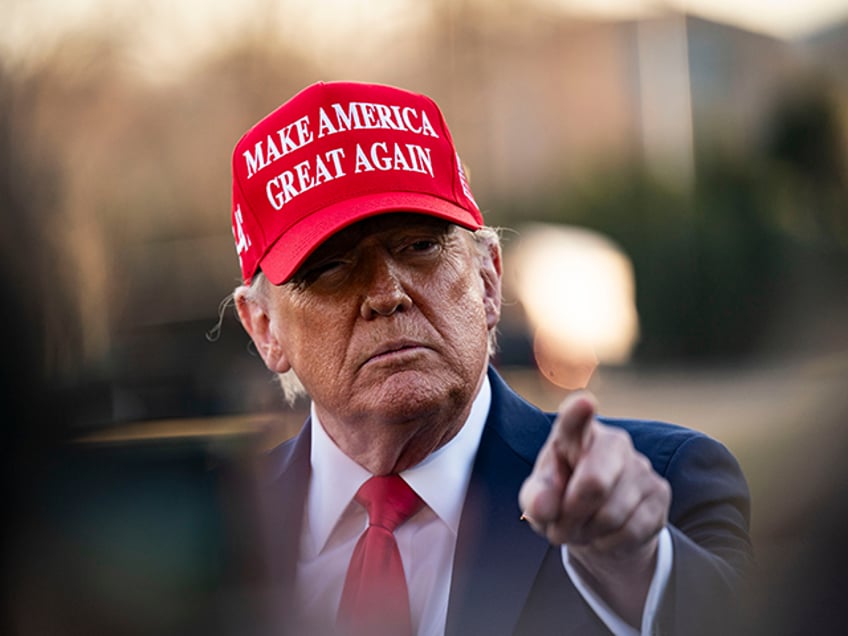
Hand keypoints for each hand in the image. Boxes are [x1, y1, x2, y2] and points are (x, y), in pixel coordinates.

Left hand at [518, 391, 670, 623]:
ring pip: (611, 514)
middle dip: (572, 515)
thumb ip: (536, 499)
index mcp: (574, 434)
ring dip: (589, 533)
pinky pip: (631, 530)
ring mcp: (640, 465)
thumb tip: (543, 507)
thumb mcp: (539, 500)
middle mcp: (612, 441)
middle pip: (595, 483)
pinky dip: (609, 542)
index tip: (585, 402)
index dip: (578, 412)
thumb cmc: (560, 501)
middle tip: (559, 530)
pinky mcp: (660, 491)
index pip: (574, 420)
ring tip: (582, 529)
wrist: (598, 525)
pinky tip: (604, 534)